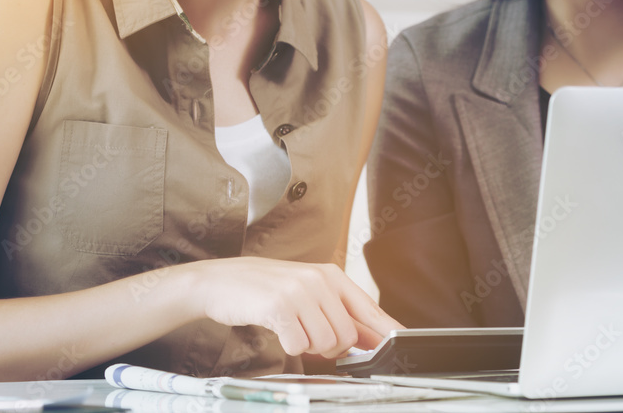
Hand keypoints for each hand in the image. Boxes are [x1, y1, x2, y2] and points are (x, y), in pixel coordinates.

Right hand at [192, 257, 403, 357]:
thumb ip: (339, 313)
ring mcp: (300, 291)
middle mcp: (320, 280)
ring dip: (308, 346)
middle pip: (348, 336)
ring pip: (326, 343)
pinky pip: (298, 345)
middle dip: (331, 347)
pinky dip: (289, 346)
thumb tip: (373, 339)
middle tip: (307, 333)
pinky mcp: (279, 306)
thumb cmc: (267, 290)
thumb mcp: (308, 292)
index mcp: (332, 276)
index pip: (370, 308)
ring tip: (291, 327)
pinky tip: (278, 329)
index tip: (401, 345)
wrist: (221, 281)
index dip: (387, 332)